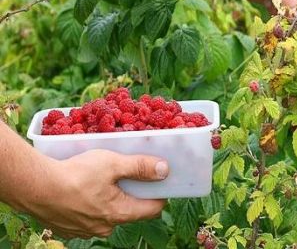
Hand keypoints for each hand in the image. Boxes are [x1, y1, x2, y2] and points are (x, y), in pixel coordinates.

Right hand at [22, 150, 168, 238]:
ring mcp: (85, 230)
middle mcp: (105, 227)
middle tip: (131, 175)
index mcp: (119, 213)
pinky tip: (84, 188)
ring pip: (108, 214)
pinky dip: (92, 203)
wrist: (35, 187)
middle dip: (134, 194)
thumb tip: (165, 170)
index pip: (152, 209)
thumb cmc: (76, 174)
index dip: (159, 194)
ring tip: (105, 179)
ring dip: (111, 199)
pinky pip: (88, 216)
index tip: (160, 181)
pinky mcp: (68, 227)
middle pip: (130, 211)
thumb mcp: (113, 164)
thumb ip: (140, 167)